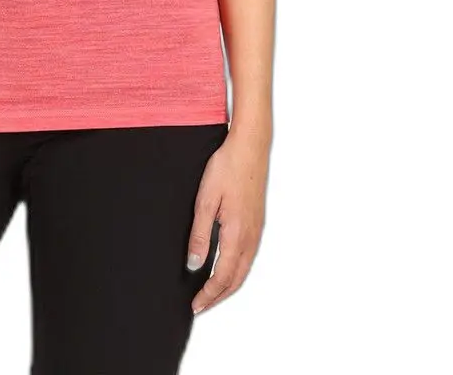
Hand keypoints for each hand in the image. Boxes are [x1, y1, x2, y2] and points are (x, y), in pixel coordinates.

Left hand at [187, 123, 269, 315]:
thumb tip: (194, 265)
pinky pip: (248, 256)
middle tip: (201, 306)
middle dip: (218, 296)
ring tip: (211, 292)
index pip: (222, 277)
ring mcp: (257, 230)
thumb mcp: (206, 200)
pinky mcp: (257, 222)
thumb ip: (200, 235)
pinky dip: (237, 271)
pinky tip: (226, 267)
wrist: (250, 147)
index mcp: (237, 234)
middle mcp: (251, 237)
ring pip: (244, 269)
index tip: (195, 305)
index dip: (208, 294)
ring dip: (228, 285)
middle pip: (236, 279)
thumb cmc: (227, 168)